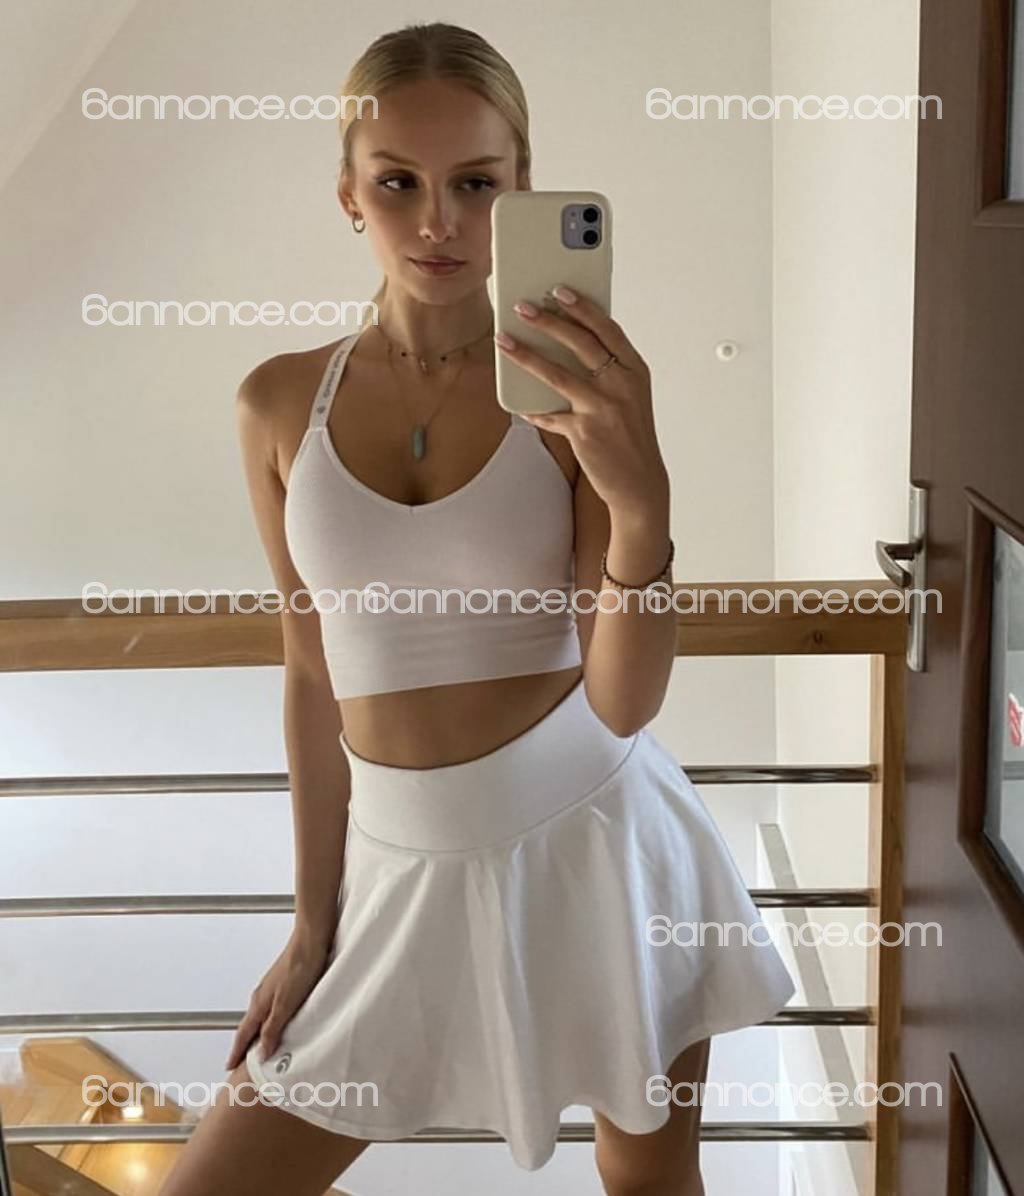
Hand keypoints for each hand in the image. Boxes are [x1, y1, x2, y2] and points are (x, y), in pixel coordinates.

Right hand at [224, 928, 332, 1071]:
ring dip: (258, 1033)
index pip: (243, 1034)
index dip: (237, 1052)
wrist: (311, 939)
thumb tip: (260, 1053)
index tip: (229, 1067)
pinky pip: (272, 1008)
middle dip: (244, 1045)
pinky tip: (280, 1022)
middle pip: (249, 1026)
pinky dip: (271, 1021)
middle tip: (240, 1062)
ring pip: (261, 1017)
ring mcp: (272, 988)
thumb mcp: (286, 1005)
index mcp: (259, 1004)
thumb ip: (272, 1029)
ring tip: (259, 1047)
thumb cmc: (300, 968)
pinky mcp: (285, 983)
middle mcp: (262, 996)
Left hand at [496, 286, 668, 517]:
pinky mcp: (583, 432)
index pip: (608, 329)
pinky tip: (521, 407)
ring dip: (526, 355)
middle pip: (580, 343)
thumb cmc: (631, 435)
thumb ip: (608, 370)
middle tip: (522, 306)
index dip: (583, 307)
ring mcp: (602, 409)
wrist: (640, 483)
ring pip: (557, 374)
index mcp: (635, 371)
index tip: (560, 290)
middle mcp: (621, 385)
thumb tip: (568, 342)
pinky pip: (549, 416)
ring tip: (504, 340)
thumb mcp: (631, 396)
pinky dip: (534, 411)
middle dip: (548, 321)